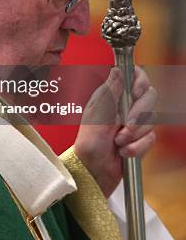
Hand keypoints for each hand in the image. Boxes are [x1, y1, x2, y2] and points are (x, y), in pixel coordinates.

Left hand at [74, 66, 156, 197]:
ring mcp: (135, 122)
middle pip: (150, 96)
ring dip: (134, 134)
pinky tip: (124, 151)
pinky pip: (151, 138)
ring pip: (151, 119)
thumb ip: (110, 91)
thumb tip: (117, 69)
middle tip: (125, 125)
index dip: (140, 81)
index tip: (135, 92)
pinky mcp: (141, 139)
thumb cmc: (89, 142)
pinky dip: (137, 147)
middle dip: (139, 113)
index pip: (136, 77)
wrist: (93, 169)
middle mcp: (126, 106)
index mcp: (113, 95)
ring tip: (118, 142)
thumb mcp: (97, 113)